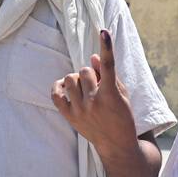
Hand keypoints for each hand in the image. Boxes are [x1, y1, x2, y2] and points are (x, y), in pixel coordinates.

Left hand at [51, 29, 138, 157]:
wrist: (116, 144)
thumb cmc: (122, 116)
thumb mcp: (122, 95)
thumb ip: (107, 75)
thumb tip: (93, 57)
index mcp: (111, 95)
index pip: (108, 66)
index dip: (107, 47)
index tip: (104, 31)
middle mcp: (94, 102)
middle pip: (84, 70)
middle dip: (90, 73)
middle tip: (96, 83)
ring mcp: (80, 110)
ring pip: (70, 79)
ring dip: (77, 79)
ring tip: (84, 88)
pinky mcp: (69, 117)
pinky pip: (55, 94)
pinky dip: (59, 87)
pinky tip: (66, 88)